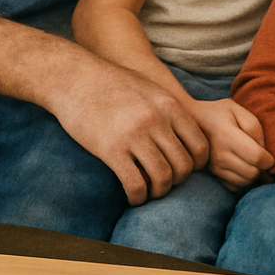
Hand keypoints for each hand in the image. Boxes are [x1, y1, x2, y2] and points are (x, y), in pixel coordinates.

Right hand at [53, 57, 209, 205]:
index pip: (200, 145)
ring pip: (162, 178)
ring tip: (149, 192)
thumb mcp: (150, 87)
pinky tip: (133, 197)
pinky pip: (135, 184)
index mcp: (169, 105)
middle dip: (177, 180)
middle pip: (184, 165)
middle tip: (164, 182)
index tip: (184, 170)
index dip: (197, 165)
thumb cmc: (112, 82)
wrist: (75, 77)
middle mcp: (156, 120)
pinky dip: (138, 197)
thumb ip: (169, 109)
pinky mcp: (111, 149)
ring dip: (158, 191)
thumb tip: (186, 131)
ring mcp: (134, 135)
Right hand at [190, 98, 274, 189]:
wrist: (191, 121)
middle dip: (262, 168)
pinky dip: (242, 180)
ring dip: (253, 175)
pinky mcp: (212, 175)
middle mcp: (219, 155)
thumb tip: (264, 150)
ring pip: (244, 182)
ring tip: (252, 162)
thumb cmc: (219, 113)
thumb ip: (254, 127)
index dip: (268, 159)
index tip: (269, 155)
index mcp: (227, 135)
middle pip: (252, 173)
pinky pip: (234, 187)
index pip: (256, 157)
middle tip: (261, 157)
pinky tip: (242, 168)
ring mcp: (214, 167)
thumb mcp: (237, 110)